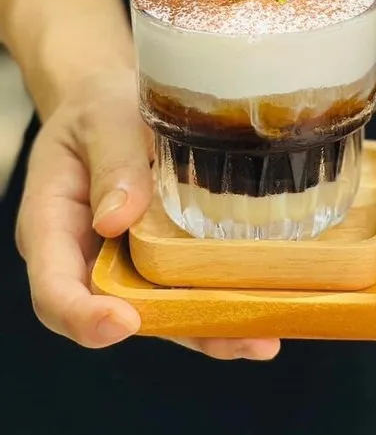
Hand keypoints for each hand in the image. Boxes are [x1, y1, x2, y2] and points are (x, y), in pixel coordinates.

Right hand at [15, 73, 280, 360]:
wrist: (114, 96)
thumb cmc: (98, 105)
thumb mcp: (101, 119)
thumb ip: (112, 161)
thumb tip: (118, 219)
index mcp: (52, 226)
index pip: (54, 287)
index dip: (83, 314)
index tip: (123, 321)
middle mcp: (87, 257)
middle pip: (116, 313)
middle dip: (171, 332)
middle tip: (226, 338)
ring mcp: (127, 260)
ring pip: (160, 309)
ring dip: (208, 328)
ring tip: (260, 338)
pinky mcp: (162, 254)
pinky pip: (186, 285)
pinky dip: (221, 300)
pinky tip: (264, 307)